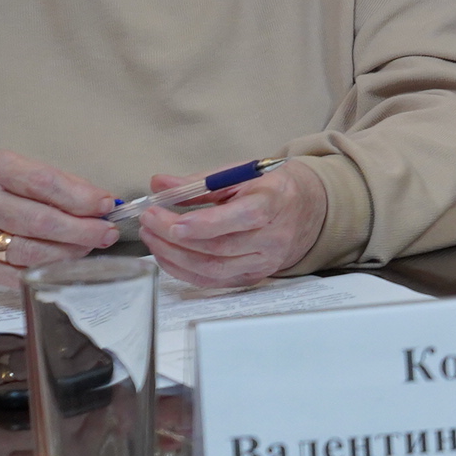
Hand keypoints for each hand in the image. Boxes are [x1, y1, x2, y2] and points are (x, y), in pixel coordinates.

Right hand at [0, 153, 116, 276]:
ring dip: (71, 252)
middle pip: (42, 222)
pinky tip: (66, 263)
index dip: (82, 198)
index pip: (45, 184)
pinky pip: (18, 274)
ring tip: (90, 246)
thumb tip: (100, 202)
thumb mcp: (13, 167)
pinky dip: (48, 271)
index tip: (107, 205)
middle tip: (108, 233)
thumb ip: (56, 182)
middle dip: (84, 230)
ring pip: (33, 252)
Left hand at [134, 161, 329, 287]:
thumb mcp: (241, 173)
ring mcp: (264, 261)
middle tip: (148, 220)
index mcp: (274, 203)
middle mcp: (273, 238)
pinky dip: (184, 271)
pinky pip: (213, 281)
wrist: (306, 209)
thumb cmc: (271, 188)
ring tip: (151, 236)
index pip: (241, 218)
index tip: (168, 218)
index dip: (203, 223)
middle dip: (174, 236)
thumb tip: (160, 184)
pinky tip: (167, 255)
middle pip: (218, 247)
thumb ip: (199, 181)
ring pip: (212, 268)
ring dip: (173, 255)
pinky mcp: (254, 277)